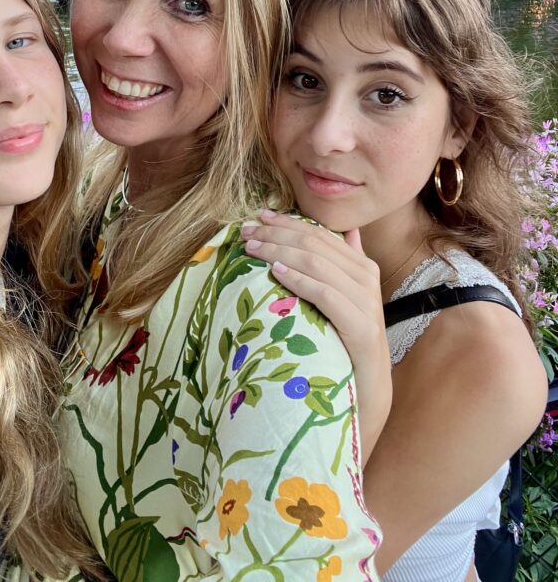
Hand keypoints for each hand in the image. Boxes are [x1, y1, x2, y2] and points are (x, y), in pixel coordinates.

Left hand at [242, 210, 391, 461]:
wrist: (367, 397)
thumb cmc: (344, 347)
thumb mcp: (340, 301)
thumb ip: (339, 267)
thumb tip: (343, 231)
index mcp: (362, 268)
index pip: (320, 233)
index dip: (287, 222)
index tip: (256, 216)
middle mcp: (367, 280)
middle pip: (316, 244)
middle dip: (277, 234)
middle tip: (245, 231)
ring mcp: (368, 305)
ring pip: (318, 264)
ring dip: (280, 251)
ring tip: (252, 248)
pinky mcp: (363, 330)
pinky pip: (326, 295)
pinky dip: (299, 280)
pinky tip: (275, 273)